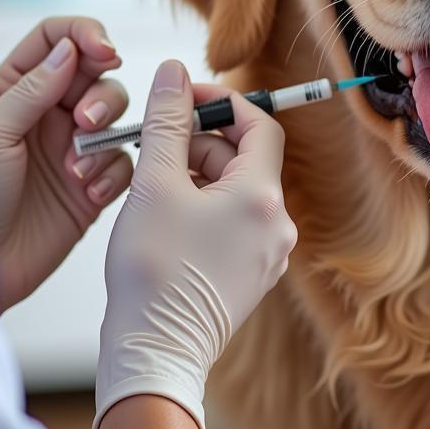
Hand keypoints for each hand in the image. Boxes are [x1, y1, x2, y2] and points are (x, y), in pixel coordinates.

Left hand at [0, 17, 132, 311]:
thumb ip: (33, 88)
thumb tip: (71, 48)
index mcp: (14, 88)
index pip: (57, 40)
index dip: (86, 35)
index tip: (105, 52)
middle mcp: (47, 112)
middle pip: (97, 76)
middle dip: (100, 96)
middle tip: (85, 122)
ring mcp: (73, 146)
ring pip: (118, 117)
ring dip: (104, 137)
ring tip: (77, 168)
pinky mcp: (94, 182)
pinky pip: (124, 163)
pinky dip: (111, 174)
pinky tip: (86, 193)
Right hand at [94, 60, 296, 428]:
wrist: (154, 357)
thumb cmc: (153, 273)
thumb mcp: (154, 184)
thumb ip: (167, 121)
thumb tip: (174, 71)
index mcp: (262, 198)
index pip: (260, 125)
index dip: (223, 104)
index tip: (184, 97)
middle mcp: (277, 225)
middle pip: (245, 158)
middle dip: (200, 141)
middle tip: (154, 140)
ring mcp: (267, 254)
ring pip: (236, 191)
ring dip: (198, 174)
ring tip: (152, 181)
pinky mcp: (250, 275)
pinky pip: (232, 223)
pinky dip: (203, 206)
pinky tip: (165, 214)